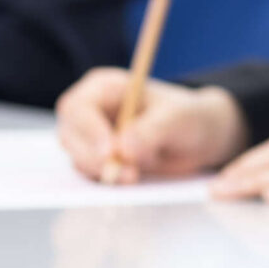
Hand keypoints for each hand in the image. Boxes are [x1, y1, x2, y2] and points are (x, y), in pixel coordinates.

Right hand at [56, 68, 247, 183]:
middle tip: (128, 173)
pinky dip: (106, 180)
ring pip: (78, 158)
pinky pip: (90, 174)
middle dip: (94, 158)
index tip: (110, 152)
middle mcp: (91, 110)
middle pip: (70, 135)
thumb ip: (152, 130)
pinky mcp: (98, 160)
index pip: (79, 107)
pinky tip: (131, 179)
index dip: (89, 130)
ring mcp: (91, 137)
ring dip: (102, 171)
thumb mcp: (178, 118)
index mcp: (105, 87)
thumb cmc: (188, 116)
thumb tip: (123, 149)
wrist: (198, 138)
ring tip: (135, 176)